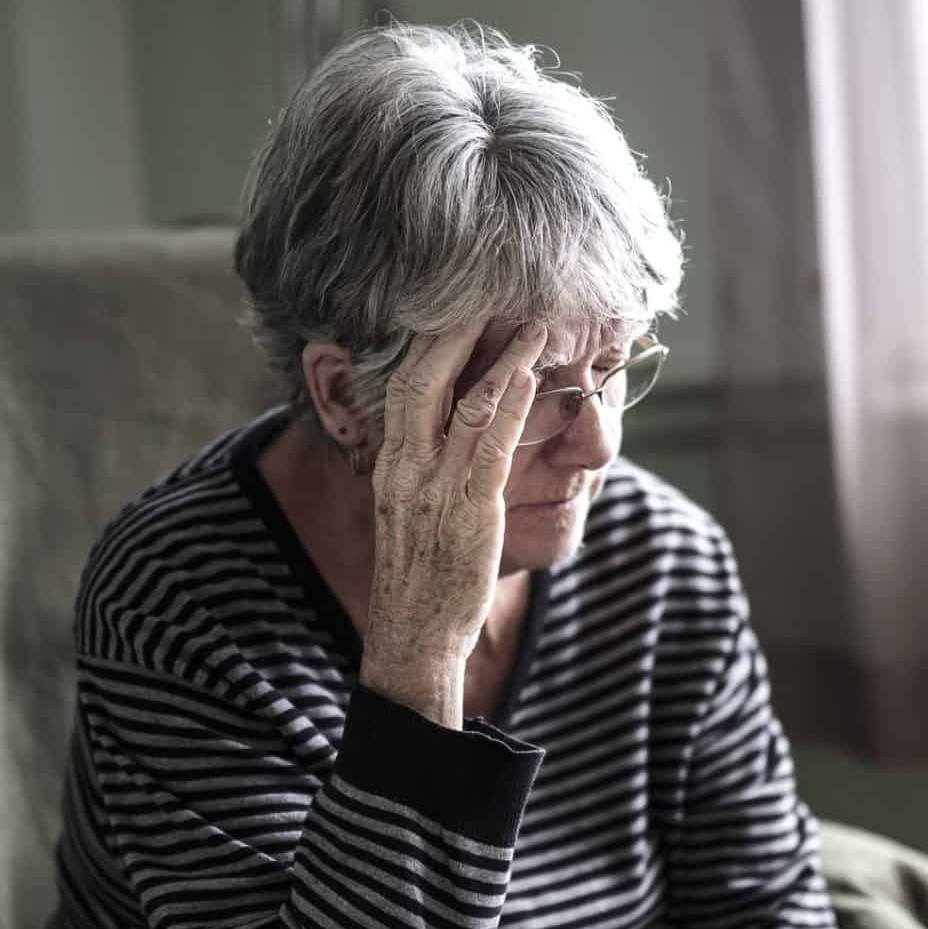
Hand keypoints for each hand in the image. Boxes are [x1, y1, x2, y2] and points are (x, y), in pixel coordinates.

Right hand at [360, 319, 546, 726]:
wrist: (411, 635)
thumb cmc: (418, 577)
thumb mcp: (408, 513)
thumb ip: (420, 471)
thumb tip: (439, 438)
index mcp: (390, 465)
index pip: (403, 388)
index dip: (430, 343)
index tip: (456, 308)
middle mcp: (405, 468)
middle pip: (422, 379)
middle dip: (457, 332)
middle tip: (491, 293)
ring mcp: (434, 488)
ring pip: (464, 405)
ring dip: (504, 359)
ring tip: (537, 325)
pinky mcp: (468, 511)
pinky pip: (488, 446)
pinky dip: (510, 405)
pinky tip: (531, 377)